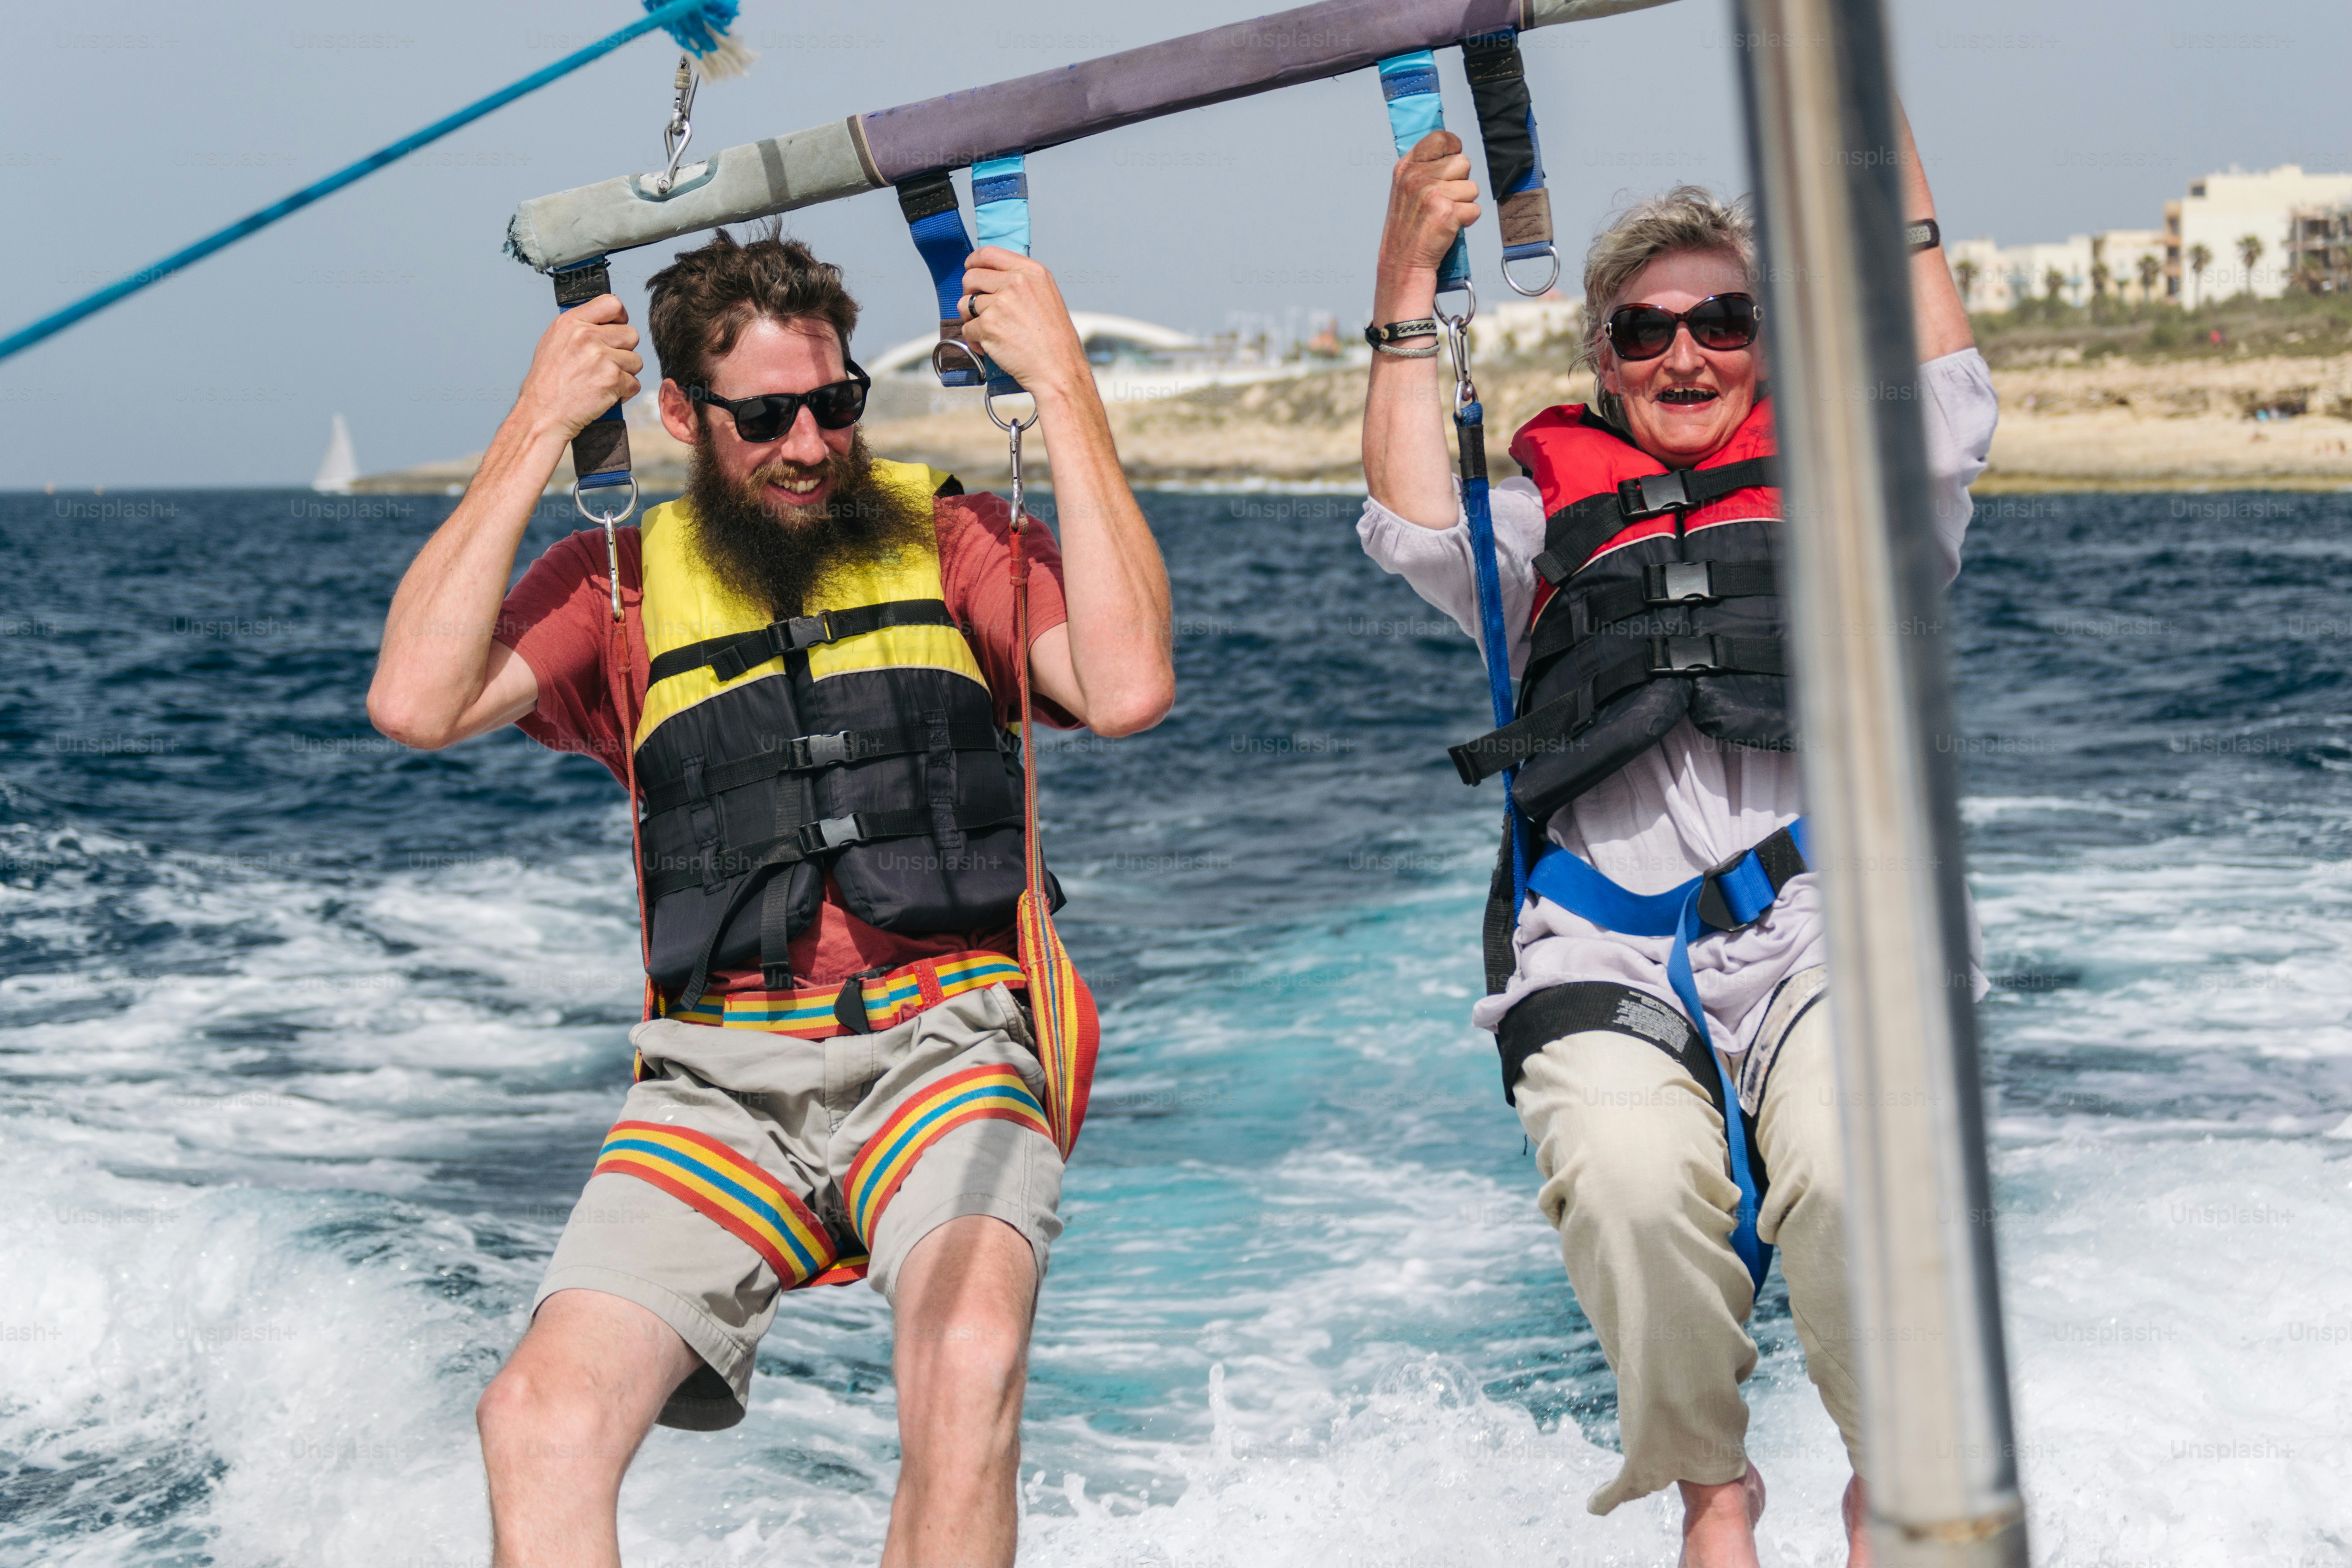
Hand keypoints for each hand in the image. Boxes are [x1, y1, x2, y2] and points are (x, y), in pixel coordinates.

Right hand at [512, 294, 641, 442]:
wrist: (542, 414)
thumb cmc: (547, 383)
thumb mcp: (553, 343)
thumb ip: (578, 328)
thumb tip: (604, 321)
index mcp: (571, 322)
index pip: (611, 303)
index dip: (620, 317)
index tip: (617, 329)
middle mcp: (586, 335)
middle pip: (631, 334)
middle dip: (624, 351)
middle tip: (607, 365)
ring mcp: (601, 357)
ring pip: (636, 360)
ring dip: (625, 374)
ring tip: (603, 382)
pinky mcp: (612, 379)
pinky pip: (634, 383)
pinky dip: (624, 392)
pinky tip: (605, 396)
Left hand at [959, 250, 1089, 400]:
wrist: (1059, 369)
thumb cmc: (1055, 339)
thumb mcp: (1046, 296)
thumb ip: (1021, 281)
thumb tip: (990, 275)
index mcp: (1030, 271)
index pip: (988, 253)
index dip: (973, 262)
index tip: (970, 270)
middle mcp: (1015, 282)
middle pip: (970, 277)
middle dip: (969, 294)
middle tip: (981, 310)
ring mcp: (1000, 303)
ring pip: (964, 304)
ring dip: (971, 319)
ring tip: (989, 331)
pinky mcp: (989, 325)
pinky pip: (967, 329)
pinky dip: (975, 340)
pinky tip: (992, 347)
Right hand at [1377, 129, 1479, 280]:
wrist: (1402, 263)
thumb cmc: (1408, 228)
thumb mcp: (1405, 189)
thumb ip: (1425, 167)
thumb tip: (1452, 150)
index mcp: (1407, 167)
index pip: (1440, 138)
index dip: (1453, 148)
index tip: (1451, 166)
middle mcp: (1417, 177)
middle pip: (1462, 162)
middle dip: (1460, 182)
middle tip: (1443, 201)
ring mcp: (1431, 193)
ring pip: (1472, 187)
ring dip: (1464, 203)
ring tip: (1444, 215)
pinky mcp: (1446, 212)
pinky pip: (1475, 209)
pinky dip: (1467, 220)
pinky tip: (1449, 227)